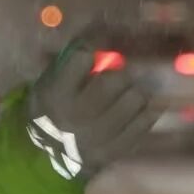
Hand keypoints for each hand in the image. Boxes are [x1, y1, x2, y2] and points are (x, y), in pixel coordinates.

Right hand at [28, 46, 160, 177]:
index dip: (89, 52)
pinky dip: (145, 111)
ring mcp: (99, 135)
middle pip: (115, 80)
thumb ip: (66, 62)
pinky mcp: (117, 149)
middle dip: (120, 74)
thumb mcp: (47, 84)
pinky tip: (139, 109)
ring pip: (134, 99)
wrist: (58, 154)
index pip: (83, 58)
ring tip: (129, 93)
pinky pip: (144, 122)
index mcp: (58, 95)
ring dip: (135, 91)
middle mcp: (78, 115)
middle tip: (119, 77)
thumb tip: (93, 40)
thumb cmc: (54, 110)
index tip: (91, 57)